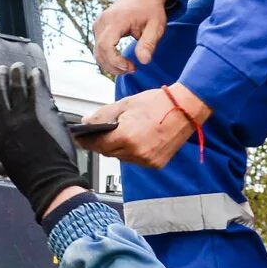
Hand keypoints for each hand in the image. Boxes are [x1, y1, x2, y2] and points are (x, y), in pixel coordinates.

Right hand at [0, 61, 86, 221]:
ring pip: (16, 86)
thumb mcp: (6, 160)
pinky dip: (35, 79)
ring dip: (16, 73)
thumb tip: (4, 136)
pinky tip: (36, 73)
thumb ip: (4, 144)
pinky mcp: (41, 113)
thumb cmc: (28, 177)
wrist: (49, 180)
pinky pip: (36, 89)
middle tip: (0, 70)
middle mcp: (6, 122)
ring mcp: (23, 116)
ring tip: (17, 67)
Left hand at [81, 84, 205, 167]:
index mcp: (126, 136)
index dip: (87, 141)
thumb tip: (87, 122)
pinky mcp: (156, 164)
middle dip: (101, 144)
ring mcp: (147, 160)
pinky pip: (136, 160)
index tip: (80, 139)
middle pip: (108, 153)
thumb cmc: (159, 103)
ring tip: (120, 135)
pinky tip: (134, 141)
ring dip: (117, 148)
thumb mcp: (126, 104)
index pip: (98, 144)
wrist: (186, 108)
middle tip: (97, 134)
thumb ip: (103, 115)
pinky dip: (131, 152)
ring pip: (122, 158)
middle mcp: (136, 152)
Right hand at [94, 0, 174, 75]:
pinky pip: (98, 47)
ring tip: (129, 67)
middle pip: (99, 51)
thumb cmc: (151, 9)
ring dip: (110, 64)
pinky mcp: (99, 28)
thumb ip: (149, 44)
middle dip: (114, 66)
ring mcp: (99, 24)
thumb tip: (144, 61)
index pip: (106, 45)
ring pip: (97, 51)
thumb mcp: (156, 26)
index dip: (115, 61)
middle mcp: (103, 21)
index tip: (132, 67)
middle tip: (132, 69)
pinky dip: (108, 58)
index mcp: (116, 19)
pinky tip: (122, 61)